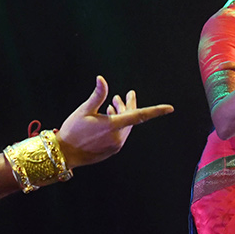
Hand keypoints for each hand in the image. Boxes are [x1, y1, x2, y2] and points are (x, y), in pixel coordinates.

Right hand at [57, 76, 173, 167]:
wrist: (64, 154)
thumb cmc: (72, 131)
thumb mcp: (84, 111)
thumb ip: (97, 95)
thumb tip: (102, 79)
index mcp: (112, 126)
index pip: (139, 116)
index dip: (156, 111)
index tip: (170, 108)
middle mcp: (117, 137)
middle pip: (131, 119)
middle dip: (130, 105)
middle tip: (128, 94)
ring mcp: (115, 145)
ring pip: (126, 127)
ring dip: (123, 114)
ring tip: (114, 102)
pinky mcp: (112, 150)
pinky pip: (120, 135)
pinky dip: (119, 125)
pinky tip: (110, 116)